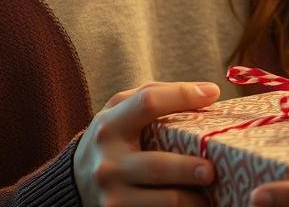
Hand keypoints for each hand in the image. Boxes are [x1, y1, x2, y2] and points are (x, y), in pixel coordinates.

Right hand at [74, 81, 221, 205]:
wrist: (76, 179)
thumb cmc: (113, 137)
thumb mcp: (122, 109)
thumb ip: (158, 95)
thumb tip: (210, 92)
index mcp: (110, 126)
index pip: (147, 104)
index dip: (181, 96)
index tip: (213, 95)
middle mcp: (108, 163)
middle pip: (158, 166)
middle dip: (188, 169)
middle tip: (212, 170)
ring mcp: (112, 196)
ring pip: (163, 201)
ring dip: (193, 200)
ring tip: (210, 197)